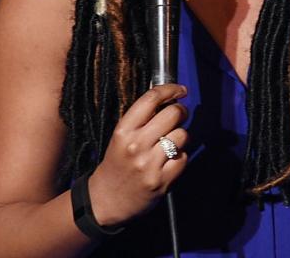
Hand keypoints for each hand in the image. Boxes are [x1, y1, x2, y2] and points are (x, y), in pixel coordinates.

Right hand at [86, 83, 188, 227]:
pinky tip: (170, 160)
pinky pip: (183, 158)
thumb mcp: (121, 136)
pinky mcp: (161, 181)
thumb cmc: (117, 162)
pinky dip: (181, 157)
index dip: (170, 89)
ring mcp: (149, 164)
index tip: (180, 90)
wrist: (106, 200)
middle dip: (181, 111)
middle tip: (179, 115)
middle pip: (172, 114)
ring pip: (182, 135)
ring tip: (172, 141)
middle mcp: (136, 145)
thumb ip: (141, 118)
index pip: (151, 99)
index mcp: (124, 130)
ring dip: (181, 136)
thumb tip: (169, 99)